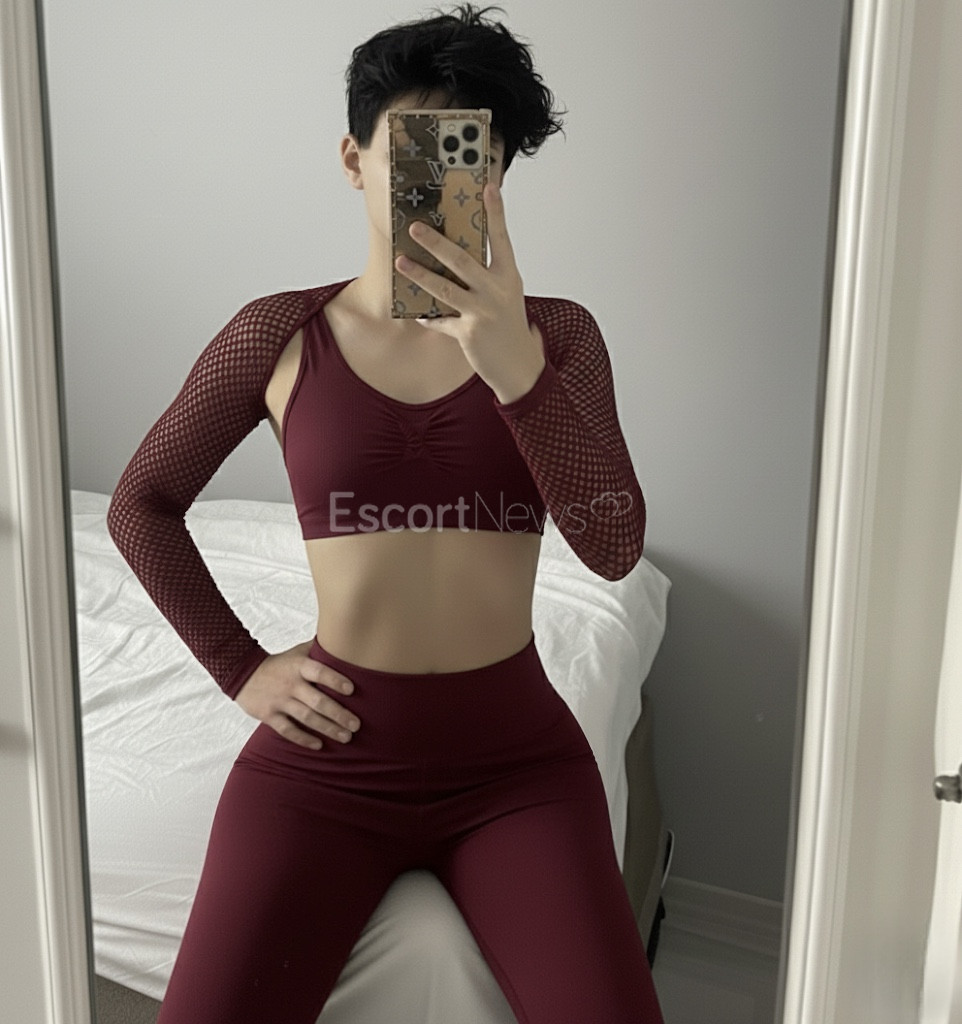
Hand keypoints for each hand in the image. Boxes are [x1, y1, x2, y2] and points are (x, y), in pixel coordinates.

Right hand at [235, 641, 359, 749]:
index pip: (319, 672)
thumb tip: (344, 638)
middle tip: (356, 725)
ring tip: (346, 737)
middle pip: (317, 701)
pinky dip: (303, 739)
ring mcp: (279, 701)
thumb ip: (319, 648)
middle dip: (338, 714)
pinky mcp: (268, 715)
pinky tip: (319, 745)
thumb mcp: (297, 652)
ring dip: (327, 728)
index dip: (335, 680)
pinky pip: (287, 730)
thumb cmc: (280, 663)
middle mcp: (290, 683)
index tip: (352, 690)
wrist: (243, 673)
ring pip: (306, 718)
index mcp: (299, 665)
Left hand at [394, 182, 545, 404]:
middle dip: (436, 243)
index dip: (496, 212)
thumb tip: (456, 253)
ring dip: (419, 275)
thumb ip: (487, 274)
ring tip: (400, 262)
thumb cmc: (508, 324)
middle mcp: (496, 291)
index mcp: (508, 276)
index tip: (488, 187)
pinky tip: (416, 312)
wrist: (518, 365)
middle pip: (462, 261)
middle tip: (416, 227)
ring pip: (444, 289)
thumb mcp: (505, 294)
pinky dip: (428, 317)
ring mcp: (482, 313)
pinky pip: (441, 321)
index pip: (501, 238)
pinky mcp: (469, 334)